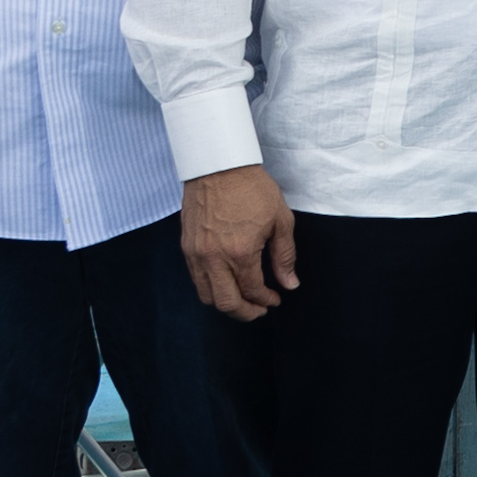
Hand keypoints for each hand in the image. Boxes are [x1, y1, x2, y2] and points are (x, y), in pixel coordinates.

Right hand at [181, 163, 299, 318]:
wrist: (218, 164)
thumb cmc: (251, 187)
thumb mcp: (280, 219)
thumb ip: (284, 256)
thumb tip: (289, 284)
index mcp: (241, 252)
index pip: (252, 291)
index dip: (266, 301)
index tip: (275, 299)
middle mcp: (214, 258)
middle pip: (226, 303)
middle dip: (245, 313)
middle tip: (259, 310)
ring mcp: (196, 253)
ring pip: (206, 295)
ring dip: (225, 303)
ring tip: (242, 300)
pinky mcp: (186, 246)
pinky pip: (195, 279)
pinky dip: (210, 288)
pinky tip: (225, 281)